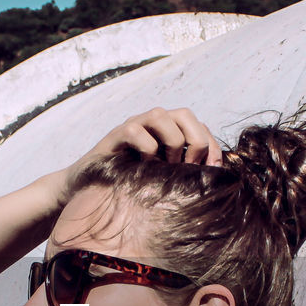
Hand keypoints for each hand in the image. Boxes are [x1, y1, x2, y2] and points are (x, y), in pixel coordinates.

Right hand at [59, 107, 222, 198]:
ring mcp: (133, 127)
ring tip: (167, 166)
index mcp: (169, 134)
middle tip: (191, 166)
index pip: (199, 126)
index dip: (211, 145)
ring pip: (161, 115)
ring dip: (171, 142)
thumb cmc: (131, 187)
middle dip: (195, 139)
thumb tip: (217, 182)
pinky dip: (146, 148)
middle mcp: (152, 126)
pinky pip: (135, 130)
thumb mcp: (165, 182)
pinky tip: (144, 166)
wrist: (89, 190)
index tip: (214, 170)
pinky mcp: (115, 136)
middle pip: (184, 114)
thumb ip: (186, 176)